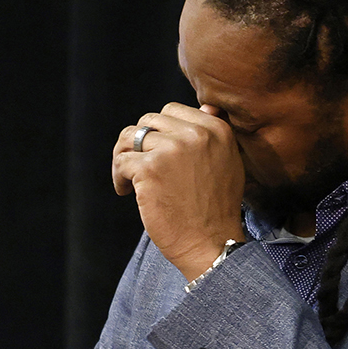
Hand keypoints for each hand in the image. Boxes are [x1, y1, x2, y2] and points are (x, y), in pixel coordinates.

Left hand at [112, 104, 248, 279]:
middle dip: (140, 143)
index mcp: (217, 129)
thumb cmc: (216, 209)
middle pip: (149, 121)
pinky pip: (122, 161)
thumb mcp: (228, 164)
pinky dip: (119, 177)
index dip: (160, 133)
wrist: (212, 244)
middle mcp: (196, 134)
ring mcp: (172, 149)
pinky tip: (126, 193)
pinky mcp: (150, 168)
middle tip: (139, 168)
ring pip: (130, 138)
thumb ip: (214, 134)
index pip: (173, 111)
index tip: (159, 155)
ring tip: (129, 180)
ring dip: (125, 158)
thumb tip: (207, 105)